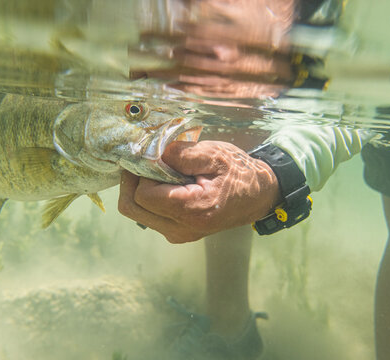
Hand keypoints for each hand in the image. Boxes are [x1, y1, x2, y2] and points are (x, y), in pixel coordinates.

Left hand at [118, 141, 279, 242]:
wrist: (258, 196)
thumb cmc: (239, 172)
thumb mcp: (214, 154)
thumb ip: (180, 154)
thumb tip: (148, 152)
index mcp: (192, 210)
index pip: (143, 194)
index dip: (141, 172)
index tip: (151, 155)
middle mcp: (181, 228)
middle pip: (132, 208)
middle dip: (132, 181)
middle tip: (146, 161)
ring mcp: (178, 234)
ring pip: (136, 212)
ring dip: (139, 188)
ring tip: (159, 171)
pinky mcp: (176, 233)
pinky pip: (148, 215)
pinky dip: (148, 197)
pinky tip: (165, 182)